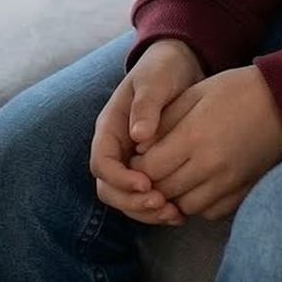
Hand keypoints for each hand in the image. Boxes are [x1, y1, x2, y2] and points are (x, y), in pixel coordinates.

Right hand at [89, 39, 203, 225]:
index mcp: (110, 128)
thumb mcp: (154, 81)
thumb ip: (145, 105)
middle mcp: (116, 149)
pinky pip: (145, 198)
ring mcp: (131, 161)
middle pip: (109, 189)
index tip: (146, 184)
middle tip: (162, 204)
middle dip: (132, 203)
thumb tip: (138, 136)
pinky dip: (158, 211)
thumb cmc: (162, 70)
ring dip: (146, 212)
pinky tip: (179, 213)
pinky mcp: (150, 170)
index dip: (120, 179)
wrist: (180, 67)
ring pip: (126, 199)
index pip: (101, 163)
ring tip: (174, 214)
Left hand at [129, 65, 281, 221]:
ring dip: (175, 195)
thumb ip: (163, 122)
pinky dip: (199, 203)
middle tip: (155, 167)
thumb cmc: (234, 91)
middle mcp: (210, 165)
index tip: (140, 156)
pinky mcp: (243, 191)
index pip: (149, 169)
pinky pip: (210, 212)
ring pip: (186, 206)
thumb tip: (139, 148)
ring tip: (176, 175)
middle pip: (164, 190)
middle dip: (153, 182)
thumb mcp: (194, 94)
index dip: (138, 166)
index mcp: (193, 136)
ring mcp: (229, 182)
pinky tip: (198, 184)